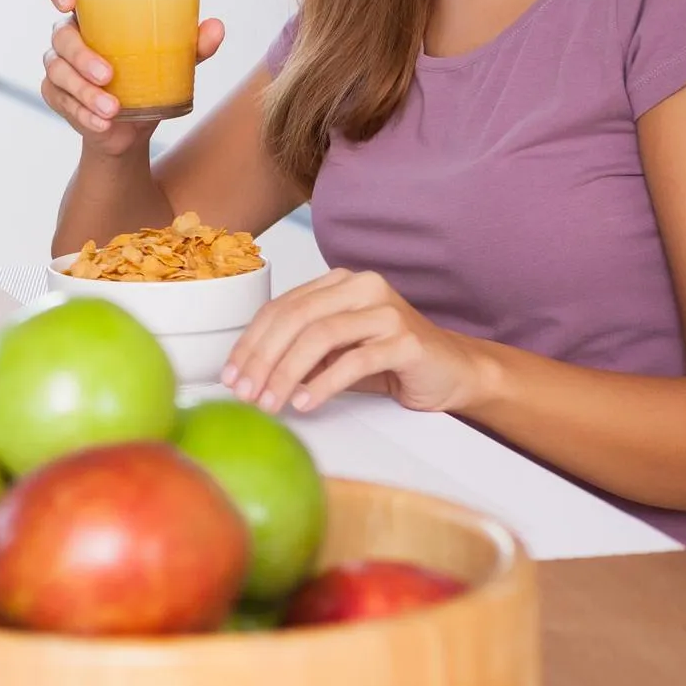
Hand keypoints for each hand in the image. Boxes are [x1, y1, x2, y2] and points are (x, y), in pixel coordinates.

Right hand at [41, 0, 223, 158]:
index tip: (68, 1)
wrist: (130, 129)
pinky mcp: (56, 96)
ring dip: (84, 92)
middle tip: (108, 76)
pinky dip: (83, 114)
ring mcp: (59, 67)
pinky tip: (102, 123)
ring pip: (59, 72)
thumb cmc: (146, 80)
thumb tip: (216, 27)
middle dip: (83, 57)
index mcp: (94, 18)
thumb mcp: (172, 62)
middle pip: (62, 37)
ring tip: (111, 108)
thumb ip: (191, 46)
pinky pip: (62, 102)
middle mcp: (70, 38)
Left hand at [221, 268, 496, 415]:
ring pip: (320, 337)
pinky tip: (306, 403)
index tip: (230, 374)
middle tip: (244, 393)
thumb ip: (297, 350)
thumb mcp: (334, 352)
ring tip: (270, 402)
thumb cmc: (390, 361)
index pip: (280, 308)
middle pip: (295, 319)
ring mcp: (387, 311)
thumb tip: (246, 373)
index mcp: (338, 283)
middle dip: (261, 359)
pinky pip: (355, 361)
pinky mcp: (408, 341)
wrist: (454, 372)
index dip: (249, 342)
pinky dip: (324, 384)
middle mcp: (362, 288)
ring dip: (286, 374)